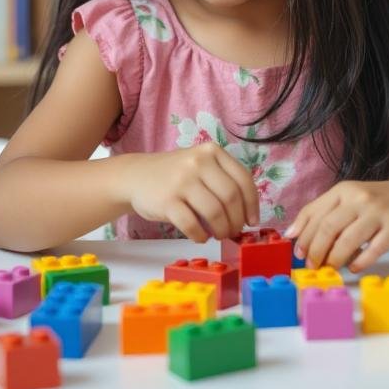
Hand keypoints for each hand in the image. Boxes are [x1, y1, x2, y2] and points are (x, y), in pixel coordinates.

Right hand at [121, 144, 258, 241]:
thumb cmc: (176, 174)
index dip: (252, 204)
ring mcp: (182, 180)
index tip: (252, 221)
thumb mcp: (201, 165)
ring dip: (221, 230)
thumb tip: (247, 215)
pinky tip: (201, 237)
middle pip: (231, 197)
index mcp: (212, 151)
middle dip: (237, 220)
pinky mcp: (167, 201)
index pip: (243, 179)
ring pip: (215, 212)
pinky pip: (192, 224)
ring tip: (218, 235)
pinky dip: (201, 235)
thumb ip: (222, 180)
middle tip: (233, 232)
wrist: (136, 175)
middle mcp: (199, 162)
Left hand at [284, 177, 388, 272]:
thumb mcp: (351, 199)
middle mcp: (359, 198)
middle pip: (328, 227)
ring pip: (348, 240)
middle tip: (312, 266)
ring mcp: (378, 213)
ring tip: (331, 269)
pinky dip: (360, 262)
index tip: (297, 252)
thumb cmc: (379, 203)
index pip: (314, 211)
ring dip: (335, 259)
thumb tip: (295, 234)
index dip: (302, 234)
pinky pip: (373, 250)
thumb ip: (326, 213)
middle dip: (316, 250)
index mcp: (344, 190)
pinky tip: (354, 268)